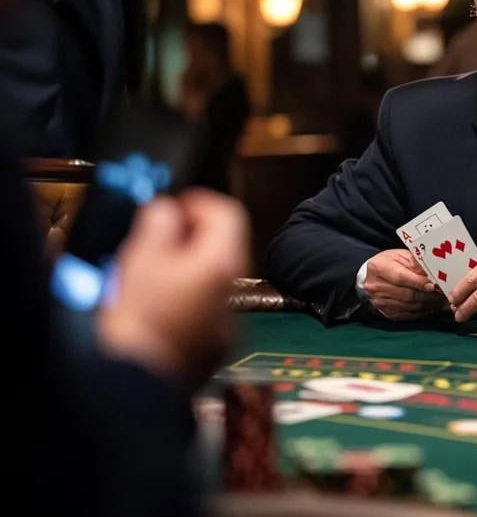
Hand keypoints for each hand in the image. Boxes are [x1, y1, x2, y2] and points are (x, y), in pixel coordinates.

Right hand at [98, 191, 248, 390]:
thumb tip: (166, 210)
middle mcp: (233, 295)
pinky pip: (205, 314)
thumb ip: (159, 221)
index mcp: (221, 264)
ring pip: (212, 283)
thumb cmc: (134, 321)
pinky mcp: (213, 351)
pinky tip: (155, 308)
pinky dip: (185, 302)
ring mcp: (226, 326)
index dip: (199, 203)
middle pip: (222, 249)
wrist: (130, 386)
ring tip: (148, 273)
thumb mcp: (140, 256)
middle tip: (156, 237)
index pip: (228, 214)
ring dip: (187, 270)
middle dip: (190, 238)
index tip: (172, 206)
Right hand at [363, 249, 447, 320]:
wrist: (370, 277)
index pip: (401, 277)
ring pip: (408, 306)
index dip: (418, 283)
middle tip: (443, 294)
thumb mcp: (401, 256)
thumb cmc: (389, 263)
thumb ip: (416, 264)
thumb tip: (432, 276)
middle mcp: (376, 287)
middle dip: (427, 296)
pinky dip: (422, 312)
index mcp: (379, 268)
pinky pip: (407, 315)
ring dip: (427, 305)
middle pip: (406, 295)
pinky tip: (432, 307)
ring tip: (441, 301)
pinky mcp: (386, 312)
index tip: (433, 285)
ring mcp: (380, 302)